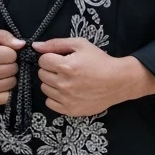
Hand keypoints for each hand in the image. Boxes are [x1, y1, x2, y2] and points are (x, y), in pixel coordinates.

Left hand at [34, 37, 154, 116]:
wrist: (118, 81)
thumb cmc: (99, 60)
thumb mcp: (80, 44)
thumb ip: (56, 44)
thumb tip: (35, 46)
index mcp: (66, 66)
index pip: (42, 61)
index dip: (51, 57)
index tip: (61, 59)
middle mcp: (64, 84)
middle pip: (42, 74)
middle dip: (51, 69)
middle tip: (65, 69)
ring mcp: (66, 99)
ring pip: (44, 88)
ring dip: (52, 83)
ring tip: (67, 80)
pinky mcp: (70, 110)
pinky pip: (50, 103)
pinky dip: (55, 97)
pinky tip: (66, 92)